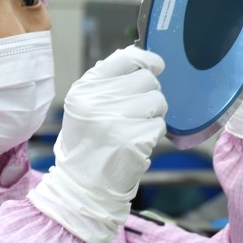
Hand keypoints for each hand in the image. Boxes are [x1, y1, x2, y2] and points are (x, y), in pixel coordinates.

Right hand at [28, 47, 166, 242]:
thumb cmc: (88, 144)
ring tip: (134, 130)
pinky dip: (153, 136)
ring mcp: (115, 120)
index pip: (125, 58)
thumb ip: (106, 81)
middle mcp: (97, 101)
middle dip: (149, 95)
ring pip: (158, 101)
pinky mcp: (133, 140)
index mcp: (84, 89)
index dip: (146, 60)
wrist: (83, 186)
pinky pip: (159, 126)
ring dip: (153, 116)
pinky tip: (136, 145)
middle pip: (147, 80)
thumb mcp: (84, 106)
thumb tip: (138, 57)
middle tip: (135, 114)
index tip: (156, 66)